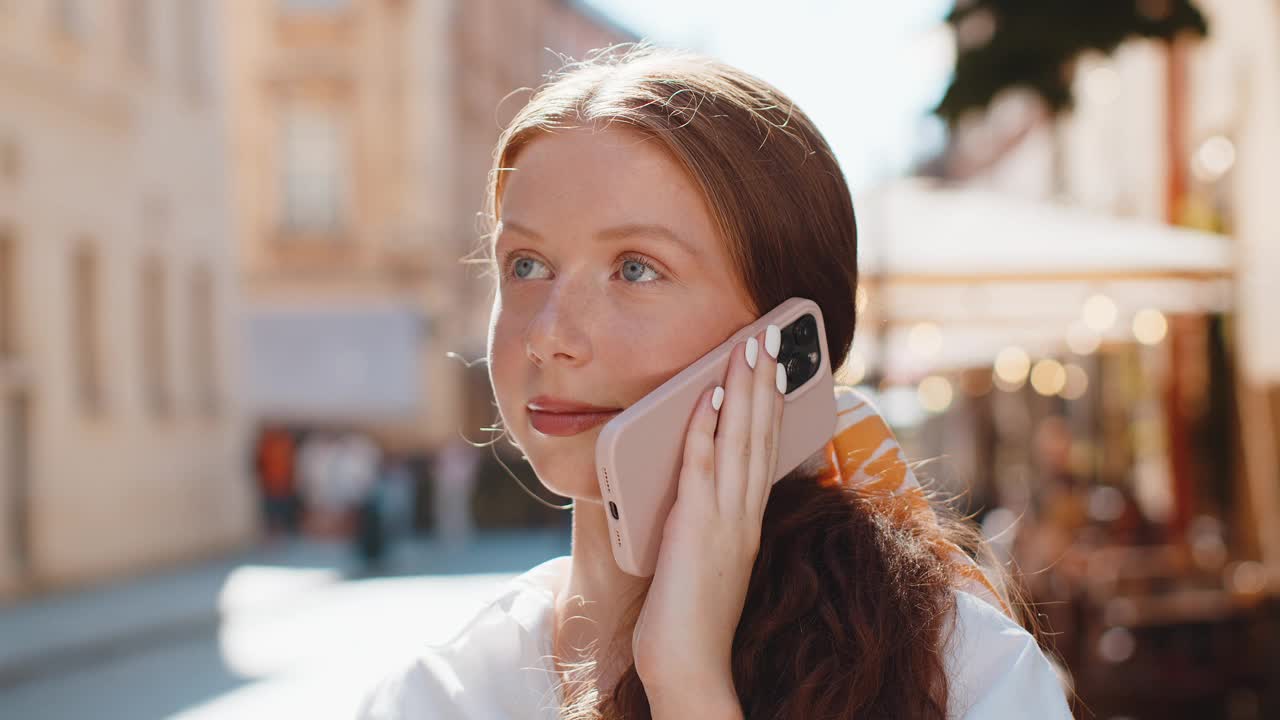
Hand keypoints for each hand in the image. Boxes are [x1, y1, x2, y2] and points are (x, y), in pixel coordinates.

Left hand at [631, 324, 785, 708]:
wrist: (689, 663)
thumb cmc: (690, 617)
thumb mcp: (706, 555)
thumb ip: (706, 517)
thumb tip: (694, 484)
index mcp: (748, 518)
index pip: (765, 448)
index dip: (772, 404)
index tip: (777, 367)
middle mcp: (744, 512)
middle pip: (760, 433)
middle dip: (766, 379)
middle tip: (770, 334)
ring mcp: (725, 517)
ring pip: (739, 439)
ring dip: (744, 388)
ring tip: (749, 345)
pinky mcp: (697, 525)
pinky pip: (703, 465)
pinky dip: (708, 427)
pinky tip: (710, 395)